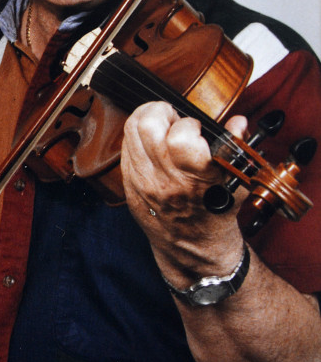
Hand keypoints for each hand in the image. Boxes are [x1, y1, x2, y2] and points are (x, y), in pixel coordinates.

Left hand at [121, 101, 246, 277]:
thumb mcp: (236, 183)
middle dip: (162, 112)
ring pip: (130, 130)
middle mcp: (164, 179)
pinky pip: (125, 146)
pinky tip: (153, 143)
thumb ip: (235, 147)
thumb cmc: (217, 213)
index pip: (180, 136)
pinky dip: (137, 136)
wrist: (192, 248)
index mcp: (195, 179)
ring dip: (147, 118)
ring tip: (162, 127)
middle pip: (147, 125)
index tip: (196, 130)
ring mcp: (142, 182)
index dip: (188, 123)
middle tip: (174, 120)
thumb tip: (237, 121)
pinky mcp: (128, 184)